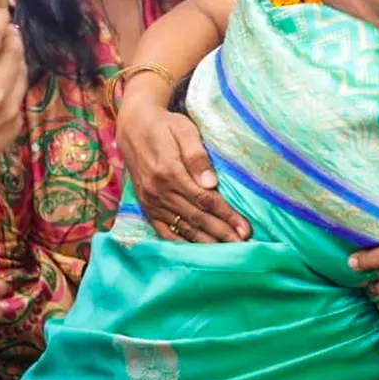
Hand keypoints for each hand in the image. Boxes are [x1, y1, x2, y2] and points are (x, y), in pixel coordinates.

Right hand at [0, 9, 25, 203]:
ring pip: (22, 70)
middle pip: (13, 52)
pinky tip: (6, 75)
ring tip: (8, 46)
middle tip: (6, 27)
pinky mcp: (17, 122)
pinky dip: (16, 77)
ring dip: (17, 54)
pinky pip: (21, 91)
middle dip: (11, 35)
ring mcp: (11, 108)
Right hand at [114, 97, 249, 242]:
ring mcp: (151, 201)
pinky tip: (197, 252)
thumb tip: (212, 183)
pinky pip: (163, 231)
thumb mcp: (184, 130)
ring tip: (227, 252)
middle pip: (196, 218)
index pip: (205, 200)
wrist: (134, 127)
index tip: (245, 228)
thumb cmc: (166, 126)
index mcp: (170, 172)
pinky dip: (181, 243)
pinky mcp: (146, 207)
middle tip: (243, 245)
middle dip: (222, 234)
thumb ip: (197, 156)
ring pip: (182, 228)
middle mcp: (158, 191)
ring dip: (205, 243)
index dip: (227, 216)